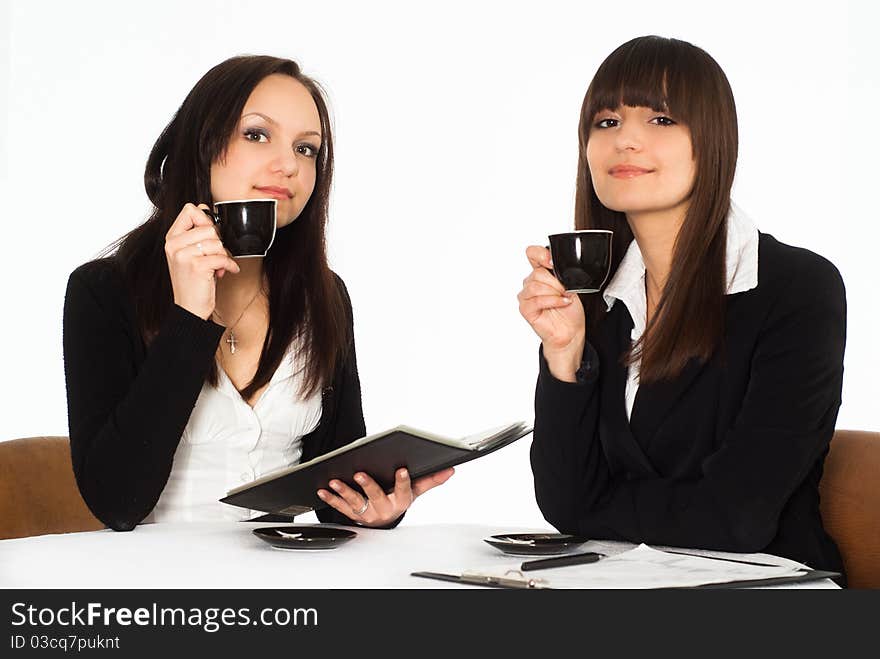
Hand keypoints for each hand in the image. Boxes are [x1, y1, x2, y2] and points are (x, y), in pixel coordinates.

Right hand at [164, 203, 239, 319]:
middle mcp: (174, 245)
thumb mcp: (190, 253)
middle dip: (218, 243)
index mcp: (172, 238)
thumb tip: (204, 208)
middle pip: (209, 227)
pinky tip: (225, 272)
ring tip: (216, 267)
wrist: (189, 308)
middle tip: (214, 256)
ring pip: (217, 242)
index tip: (209, 234)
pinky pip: (222, 257)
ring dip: (223, 256)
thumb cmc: (193, 280)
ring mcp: (183, 255)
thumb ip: (195, 232)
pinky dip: (229, 266)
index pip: (190, 210)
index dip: (205, 219)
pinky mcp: (196, 266)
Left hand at [316, 467, 454, 526]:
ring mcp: (367, 512)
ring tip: (335, 481)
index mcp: (400, 501)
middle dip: (368, 485)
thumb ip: (431, 480)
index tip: (403, 469)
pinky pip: (341, 507)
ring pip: (355, 503)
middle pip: (376, 497)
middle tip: (360, 473)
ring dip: (344, 492)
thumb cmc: (399, 499)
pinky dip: (331, 498)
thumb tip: (450, 469)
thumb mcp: (416, 491)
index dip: (403, 481)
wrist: (385, 519)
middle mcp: (383, 509)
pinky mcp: (353, 514)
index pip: (404, 491)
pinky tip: (323, 489)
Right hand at [517, 245, 585, 381]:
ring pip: (536, 286)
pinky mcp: (526, 309)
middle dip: (556, 282)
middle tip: (566, 290)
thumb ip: (562, 274)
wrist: (571, 331)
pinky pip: (537, 300)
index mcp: (541, 272)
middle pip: (537, 272)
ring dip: (554, 292)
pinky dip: (552, 301)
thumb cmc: (570, 309)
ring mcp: (526, 296)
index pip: (532, 253)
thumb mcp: (571, 285)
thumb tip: (558, 267)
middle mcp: (531, 282)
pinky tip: (562, 303)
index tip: (553, 262)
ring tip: (564, 298)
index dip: (541, 254)